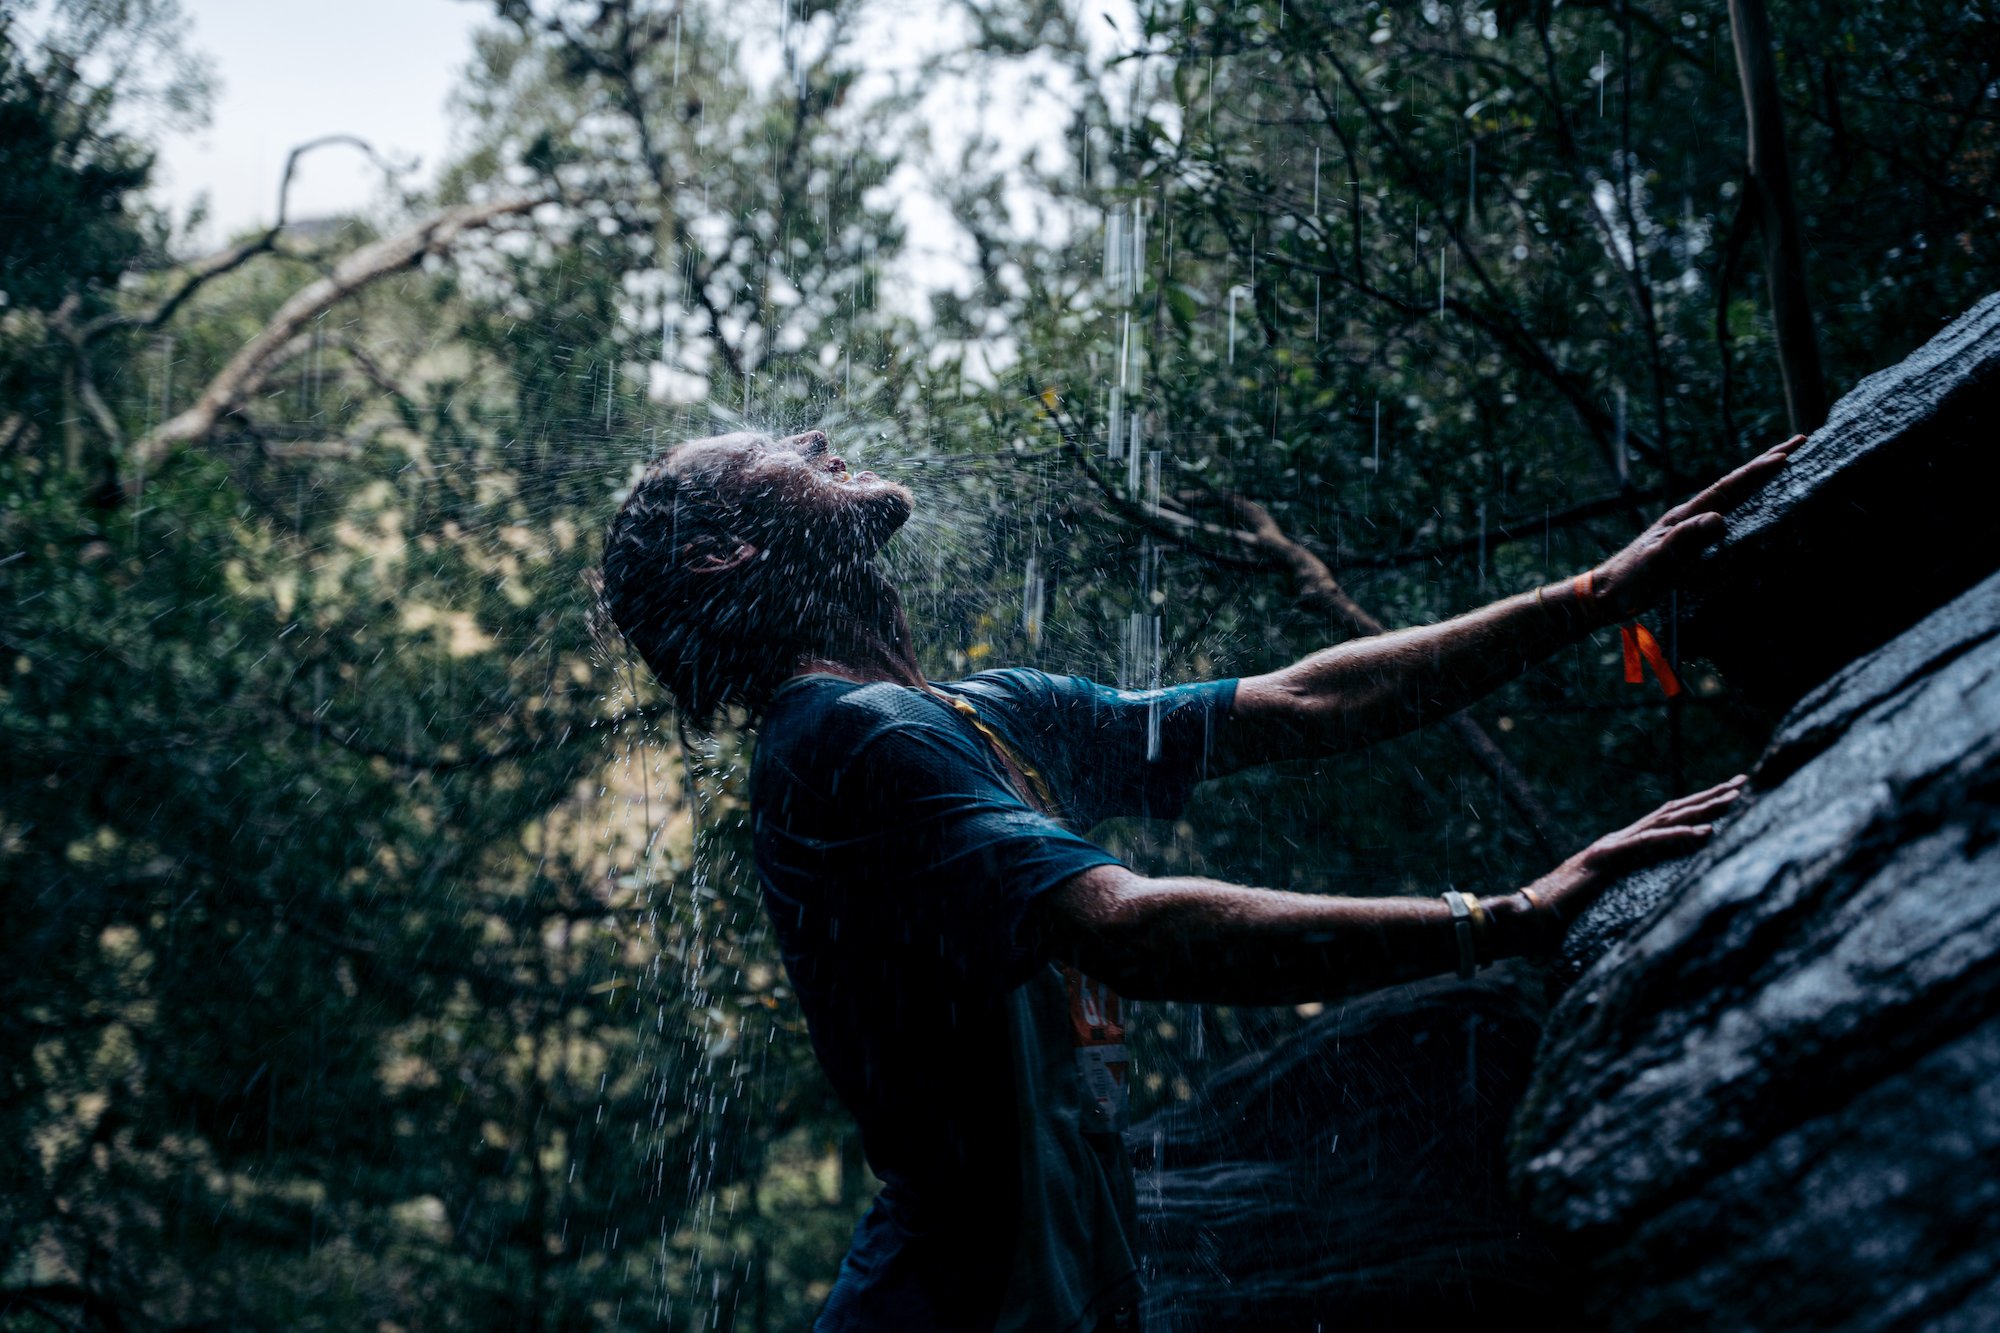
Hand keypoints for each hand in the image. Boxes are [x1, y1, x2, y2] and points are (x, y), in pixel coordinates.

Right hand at [1521, 775, 1747, 934]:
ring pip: (1666, 821)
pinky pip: (1648, 846)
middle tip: (1746, 782)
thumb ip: (1626, 894)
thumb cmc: (1560, 919)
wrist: (1525, 918)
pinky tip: (1706, 833)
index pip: (1667, 821)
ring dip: (1704, 808)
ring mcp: (1611, 847)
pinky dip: (1678, 837)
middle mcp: (1618, 840)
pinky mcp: (1605, 861)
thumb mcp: (1605, 903)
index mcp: (1620, 848)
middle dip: (1711, 796)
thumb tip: (1652, 906)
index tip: (1730, 796)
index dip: (1699, 807)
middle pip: (1673, 812)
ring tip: (1736, 798)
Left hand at [1588, 437, 1802, 620]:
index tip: (1787, 454)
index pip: (1728, 487)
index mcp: (1685, 515)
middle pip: (1736, 484)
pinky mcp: (1693, 545)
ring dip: (1762, 481)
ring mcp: (1692, 529)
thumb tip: (1719, 519)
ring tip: (1789, 465)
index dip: (1757, 471)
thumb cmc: (1630, 579)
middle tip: (1800, 441)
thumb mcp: (1657, 560)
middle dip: (1766, 463)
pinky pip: (1730, 518)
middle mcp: (1691, 516)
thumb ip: (1684, 539)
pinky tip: (1762, 508)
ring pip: (1735, 498)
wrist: (1607, 594)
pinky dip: (1750, 506)